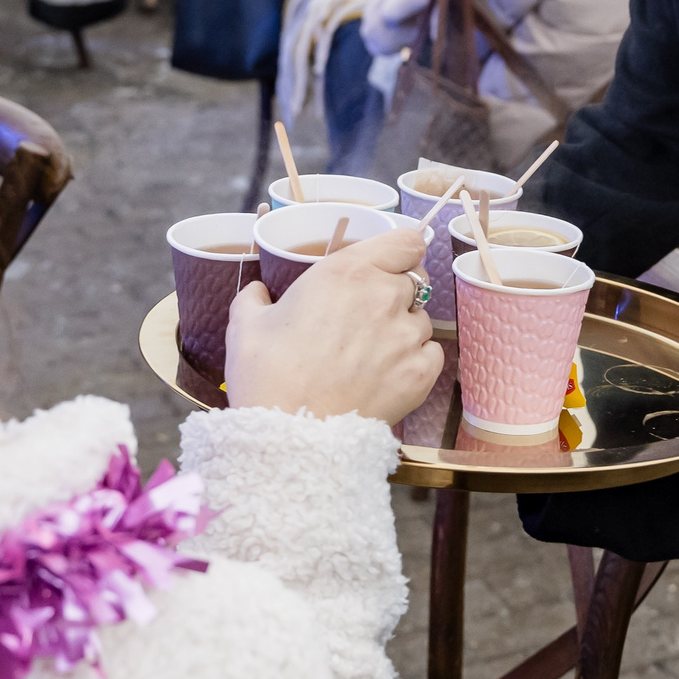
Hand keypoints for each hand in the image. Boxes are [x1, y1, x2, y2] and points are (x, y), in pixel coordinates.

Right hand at [226, 231, 441, 422]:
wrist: (293, 437)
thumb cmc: (268, 376)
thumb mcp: (246, 324)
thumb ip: (256, 297)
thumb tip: (259, 292)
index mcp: (348, 272)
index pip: (406, 241)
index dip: (399, 252)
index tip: (386, 264)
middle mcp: (385, 296)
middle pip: (414, 280)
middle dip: (395, 293)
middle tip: (366, 317)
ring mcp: (408, 335)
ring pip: (421, 319)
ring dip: (403, 329)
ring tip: (369, 354)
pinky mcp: (421, 373)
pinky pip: (431, 354)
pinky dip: (415, 360)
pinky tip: (386, 373)